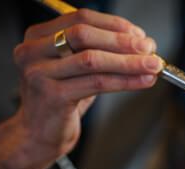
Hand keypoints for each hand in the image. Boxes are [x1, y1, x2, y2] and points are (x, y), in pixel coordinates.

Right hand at [0, 9, 161, 168]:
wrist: (39, 135)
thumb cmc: (61, 100)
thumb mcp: (78, 70)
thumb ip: (101, 53)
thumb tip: (141, 45)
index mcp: (38, 36)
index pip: (81, 18)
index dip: (114, 25)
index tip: (139, 35)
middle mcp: (33, 51)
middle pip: (84, 35)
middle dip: (122, 41)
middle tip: (149, 49)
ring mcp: (39, 73)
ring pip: (92, 60)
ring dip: (128, 62)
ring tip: (152, 66)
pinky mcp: (52, 96)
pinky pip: (96, 83)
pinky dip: (124, 81)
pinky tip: (142, 81)